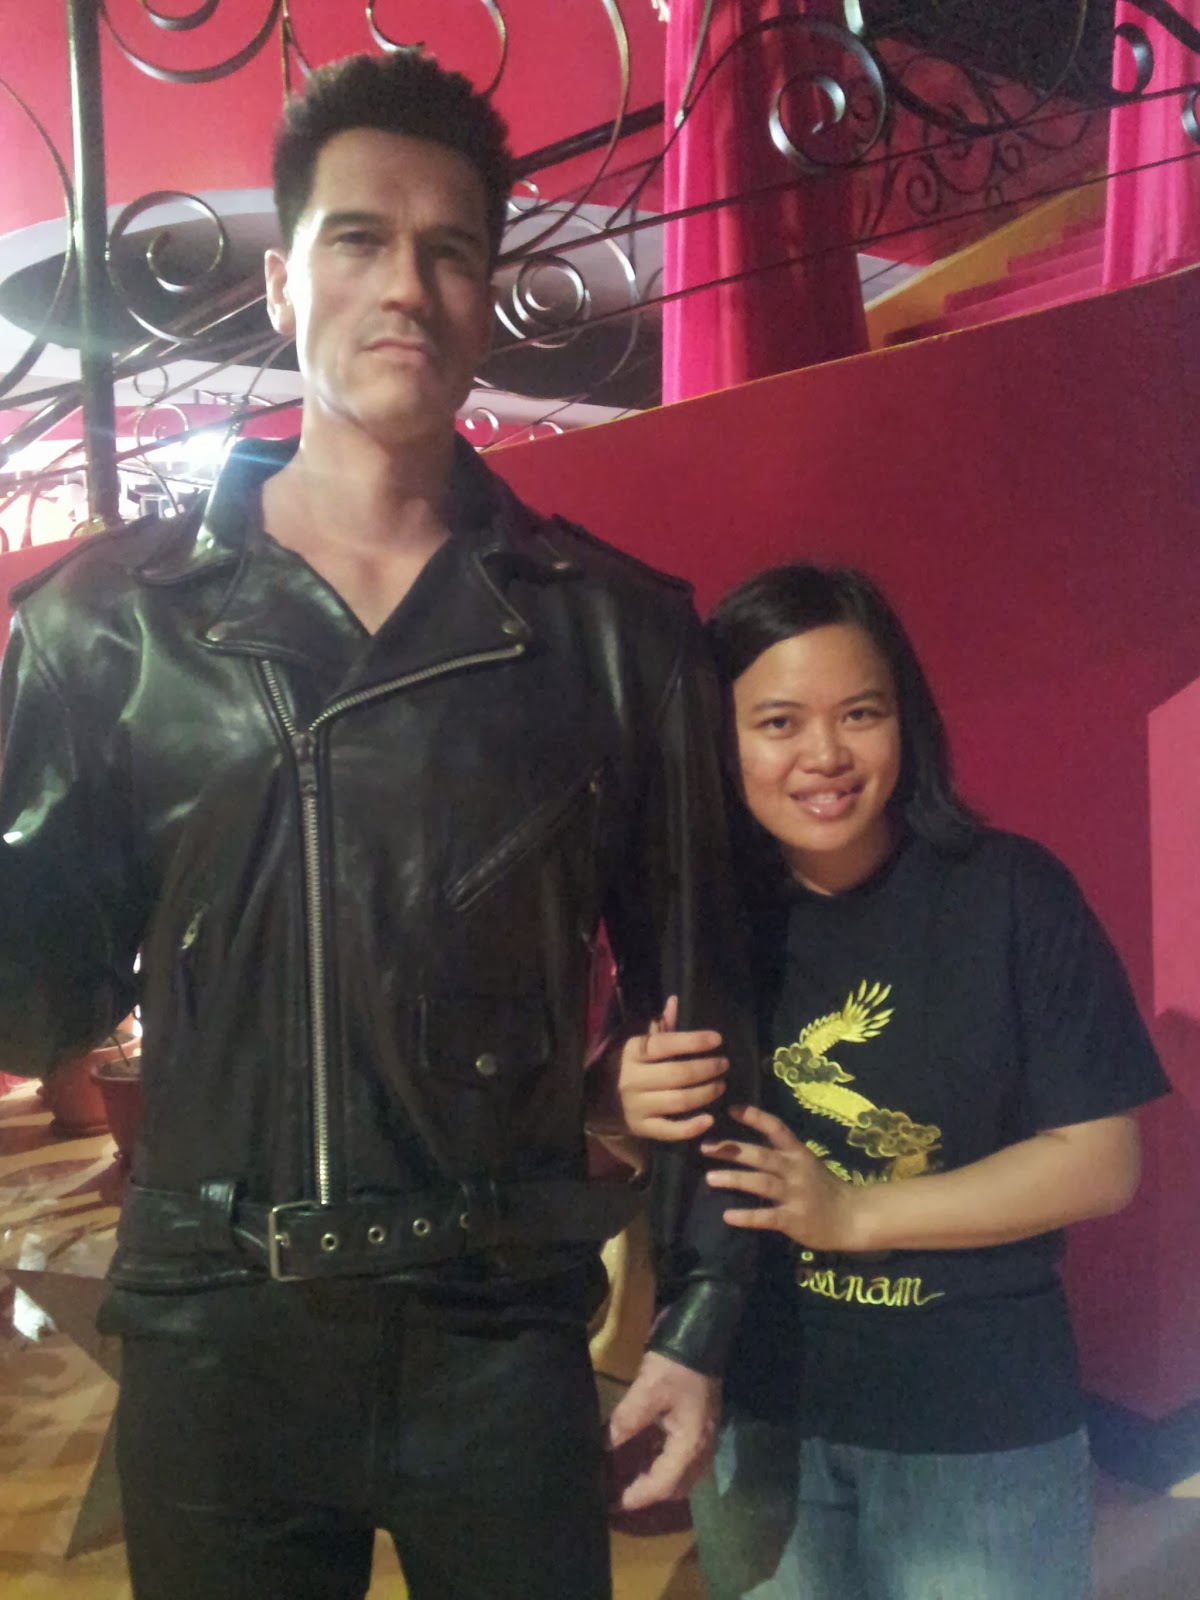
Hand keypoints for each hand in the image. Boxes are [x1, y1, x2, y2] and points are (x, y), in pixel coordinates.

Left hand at [607, 1349, 720, 1509]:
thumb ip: (627, 1420)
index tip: (613, 1504)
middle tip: (618, 1493)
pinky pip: (680, 1457)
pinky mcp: (698, 1426)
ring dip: (656, 1480)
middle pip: (675, 1487)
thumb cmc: (675, 1365)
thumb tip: (606, 1444)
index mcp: (690, 1445)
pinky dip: (662, 1463)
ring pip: (680, 1474)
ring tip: (627, 1479)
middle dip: (648, 1494)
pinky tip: (642, 1454)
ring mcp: (703, 1437)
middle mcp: (701, 1448)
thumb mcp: (647, 1390)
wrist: (701, 1337)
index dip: (637, 1497)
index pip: (663, 1485)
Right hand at [618, 995, 727, 1140]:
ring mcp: (637, 1107)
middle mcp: (633, 1079)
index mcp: (630, 1053)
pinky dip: (692, 1127)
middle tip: (723, 1064)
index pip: (665, 1044)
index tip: (717, 1039)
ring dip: (706, 1093)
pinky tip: (709, 1119)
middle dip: (707, 1068)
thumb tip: (675, 1002)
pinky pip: (670, 1131)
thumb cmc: (617, 1063)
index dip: (693, 1041)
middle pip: (678, 1074)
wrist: (590, 1101)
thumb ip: (654, 1025)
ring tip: (721, 1085)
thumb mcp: (628, 1039)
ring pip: (679, 1101)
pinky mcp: (642, 1128)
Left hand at [702, 1104, 866, 1250]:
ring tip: (710, 1178)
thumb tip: (741, 1146)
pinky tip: (727, 1216)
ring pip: (762, 1183)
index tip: (729, 1108)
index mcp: (798, 1153)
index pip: (776, 1128)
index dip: (754, 1117)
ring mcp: (796, 1194)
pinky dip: (747, 1216)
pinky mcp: (794, 1220)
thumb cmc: (823, 1188)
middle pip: (762, 1155)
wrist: (852, 1217)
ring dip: (735, 1179)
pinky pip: (768, 1217)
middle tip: (705, 1147)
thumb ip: (779, 1154)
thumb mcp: (805, 1163)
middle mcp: (796, 1170)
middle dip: (732, 1150)